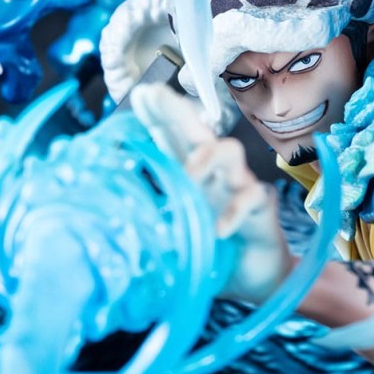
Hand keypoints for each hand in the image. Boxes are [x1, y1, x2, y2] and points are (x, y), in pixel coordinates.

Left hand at [130, 83, 291, 302]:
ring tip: (189, 175)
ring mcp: (239, 187)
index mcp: (192, 178)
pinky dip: (235, 211)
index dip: (157, 116)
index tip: (140, 95)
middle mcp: (214, 175)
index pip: (172, 139)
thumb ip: (155, 220)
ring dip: (207, 157)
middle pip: (197, 132)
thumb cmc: (216, 253)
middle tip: (155, 94)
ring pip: (229, 152)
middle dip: (176, 111)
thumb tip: (112, 218)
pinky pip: (252, 197)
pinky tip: (219, 229)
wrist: (256, 279)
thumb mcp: (179, 232)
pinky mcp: (261, 208)